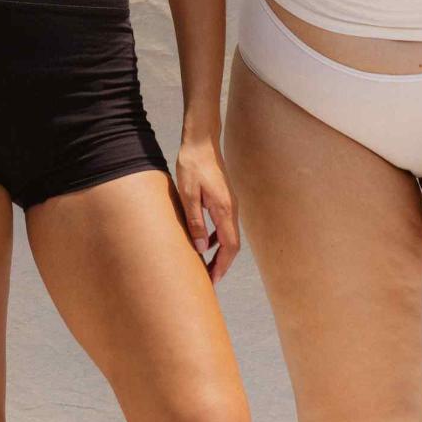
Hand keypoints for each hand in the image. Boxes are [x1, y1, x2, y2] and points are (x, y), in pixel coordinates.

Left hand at [173, 134, 240, 283]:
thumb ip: (195, 221)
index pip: (229, 246)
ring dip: (220, 253)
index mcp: (224, 210)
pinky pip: (225, 226)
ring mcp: (230, 204)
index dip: (222, 265)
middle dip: (222, 264)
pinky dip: (219, 239)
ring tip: (206, 265)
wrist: (202, 141)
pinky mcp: (225, 199)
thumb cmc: (193, 165)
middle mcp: (232, 209)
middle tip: (209, 279)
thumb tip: (201, 247)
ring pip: (229, 235)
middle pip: (232, 245)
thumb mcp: (188, 194)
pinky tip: (206, 242)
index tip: (212, 280)